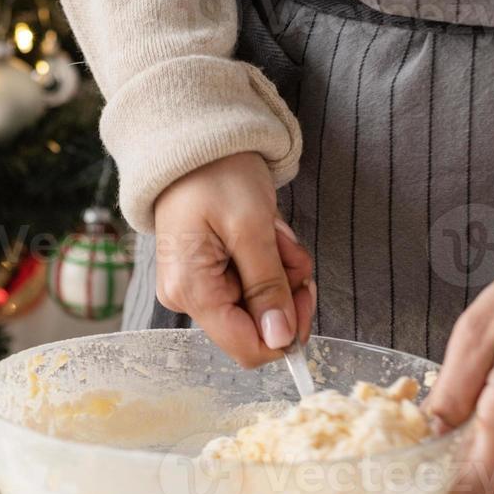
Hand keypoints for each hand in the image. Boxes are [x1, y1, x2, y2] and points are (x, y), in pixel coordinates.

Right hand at [151, 152, 314, 366]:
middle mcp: (188, 298)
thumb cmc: (216, 176)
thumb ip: (268, 287)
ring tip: (273, 232)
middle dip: (285, 287)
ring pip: (261, 304)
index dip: (286, 330)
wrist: (195, 145)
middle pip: (258, 325)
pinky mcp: (207, 276)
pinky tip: (264, 233)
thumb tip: (281, 340)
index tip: (305, 289)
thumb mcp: (252, 229)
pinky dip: (270, 261)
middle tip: (287, 247)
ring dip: (281, 269)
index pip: (247, 347)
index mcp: (192, 291)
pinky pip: (252, 285)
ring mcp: (198, 288)